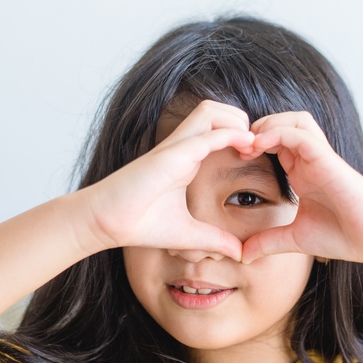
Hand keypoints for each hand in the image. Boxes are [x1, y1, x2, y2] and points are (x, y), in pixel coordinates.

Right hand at [85, 100, 255, 260]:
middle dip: (241, 119)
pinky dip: (229, 135)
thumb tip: (238, 253)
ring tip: (250, 143)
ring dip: (235, 120)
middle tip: (255, 146)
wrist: (106, 222)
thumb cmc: (140, 224)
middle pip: (216, 109)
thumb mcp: (188, 234)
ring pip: (210, 110)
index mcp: (186, 158)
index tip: (254, 156)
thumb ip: (214, 240)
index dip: (241, 136)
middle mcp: (182, 147)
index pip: (217, 129)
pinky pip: (205, 134)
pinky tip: (245, 148)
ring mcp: (176, 147)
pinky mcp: (172, 155)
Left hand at [239, 111, 362, 263]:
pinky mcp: (328, 159)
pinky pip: (300, 133)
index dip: (250, 144)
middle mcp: (310, 159)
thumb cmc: (344, 236)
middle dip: (255, 129)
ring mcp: (320, 156)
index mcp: (301, 171)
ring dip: (268, 125)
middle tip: (235, 147)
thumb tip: (242, 255)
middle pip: (281, 122)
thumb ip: (269, 242)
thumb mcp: (295, 239)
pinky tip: (260, 146)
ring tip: (249, 144)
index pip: (273, 141)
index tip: (232, 159)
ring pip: (293, 119)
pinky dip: (278, 133)